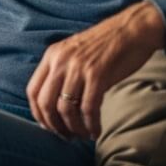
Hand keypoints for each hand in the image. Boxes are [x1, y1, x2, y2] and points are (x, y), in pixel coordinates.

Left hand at [26, 1, 165, 138]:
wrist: (133, 29)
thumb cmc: (106, 46)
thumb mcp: (75, 54)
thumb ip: (63, 73)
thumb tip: (56, 105)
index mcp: (52, 56)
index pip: (32, 90)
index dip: (38, 113)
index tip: (48, 126)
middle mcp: (60, 61)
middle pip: (45, 102)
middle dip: (54, 125)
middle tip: (66, 136)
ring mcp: (78, 67)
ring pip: (66, 108)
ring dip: (74, 128)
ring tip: (83, 134)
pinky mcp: (98, 74)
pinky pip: (89, 107)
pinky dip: (91, 124)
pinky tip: (96, 131)